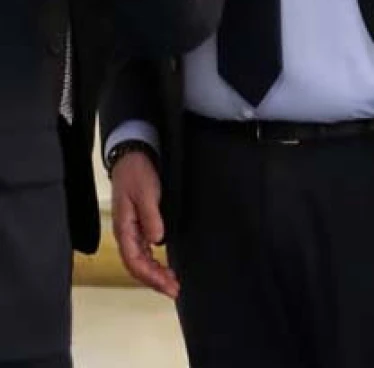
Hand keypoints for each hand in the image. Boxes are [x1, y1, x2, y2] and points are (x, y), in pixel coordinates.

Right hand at [110, 150, 177, 298]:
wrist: (134, 157)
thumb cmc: (137, 174)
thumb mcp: (145, 193)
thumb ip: (151, 217)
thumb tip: (158, 240)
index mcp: (124, 228)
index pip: (135, 261)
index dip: (150, 276)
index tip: (168, 286)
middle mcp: (127, 233)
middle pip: (138, 265)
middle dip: (155, 280)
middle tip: (175, 290)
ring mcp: (133, 230)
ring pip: (142, 260)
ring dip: (156, 273)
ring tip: (172, 284)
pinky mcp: (140, 225)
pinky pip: (145, 251)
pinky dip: (155, 262)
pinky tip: (165, 268)